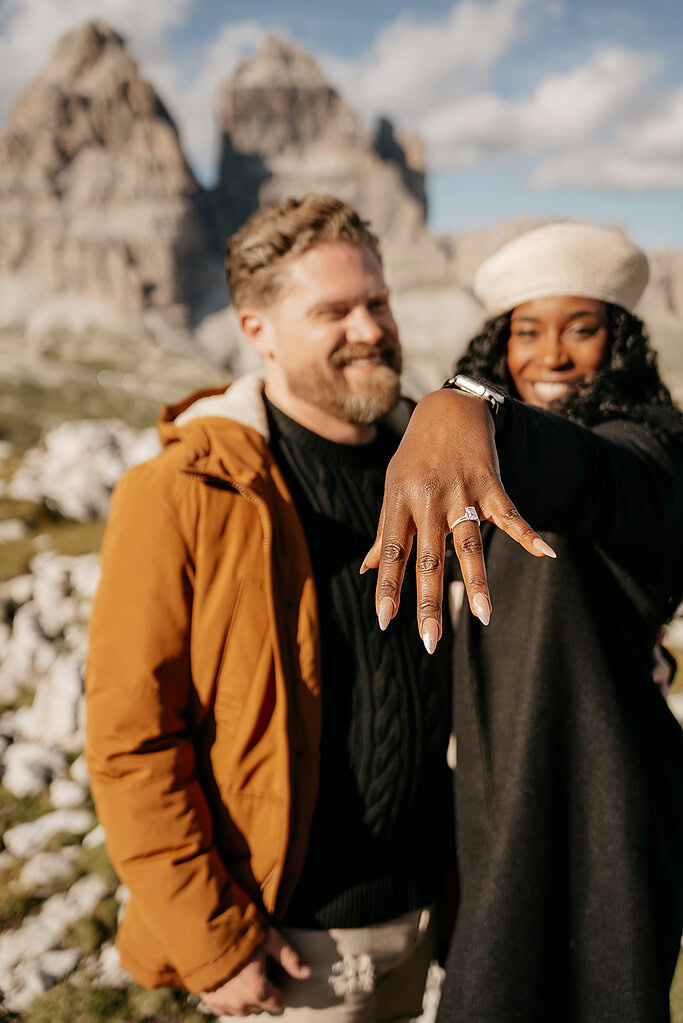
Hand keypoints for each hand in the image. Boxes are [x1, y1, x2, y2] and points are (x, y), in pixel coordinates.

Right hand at [199, 928, 310, 1016]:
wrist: (200, 931)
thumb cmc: (237, 931)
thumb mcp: (268, 938)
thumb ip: (288, 956)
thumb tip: (306, 972)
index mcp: (257, 990)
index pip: (278, 1003)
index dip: (279, 988)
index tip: (274, 974)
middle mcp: (240, 1003)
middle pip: (260, 1006)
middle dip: (263, 991)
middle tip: (258, 968)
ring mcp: (223, 1003)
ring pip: (242, 1009)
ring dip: (246, 996)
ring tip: (243, 973)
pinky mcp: (208, 1000)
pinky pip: (224, 1008)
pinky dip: (229, 998)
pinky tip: (229, 981)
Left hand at [361, 390, 555, 650]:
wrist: (448, 409)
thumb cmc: (415, 456)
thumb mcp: (394, 488)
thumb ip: (385, 532)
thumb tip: (366, 568)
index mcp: (400, 504)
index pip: (392, 553)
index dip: (388, 588)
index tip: (385, 622)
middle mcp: (428, 500)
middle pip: (429, 559)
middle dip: (429, 603)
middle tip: (431, 642)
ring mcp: (461, 492)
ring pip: (469, 544)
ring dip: (477, 583)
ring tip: (484, 617)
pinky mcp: (490, 484)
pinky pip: (511, 514)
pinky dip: (528, 534)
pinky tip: (545, 554)